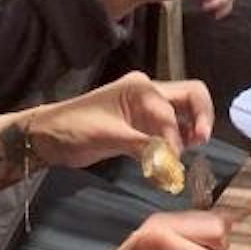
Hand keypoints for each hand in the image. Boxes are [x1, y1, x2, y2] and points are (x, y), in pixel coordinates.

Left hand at [29, 71, 214, 170]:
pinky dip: (175, 140)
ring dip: (190, 129)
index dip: (174, 137)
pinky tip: (174, 157)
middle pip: (189, 96)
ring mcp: (145, 108)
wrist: (47, 135)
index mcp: (140, 88)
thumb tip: (171, 162)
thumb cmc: (74, 129)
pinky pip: (167, 128)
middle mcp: (147, 92)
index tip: (172, 161)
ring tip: (190, 151)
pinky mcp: (140, 125)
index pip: (170, 111)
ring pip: (181, 112)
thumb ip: (143, 146)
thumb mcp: (108, 137)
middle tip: (203, 141)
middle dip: (201, 116)